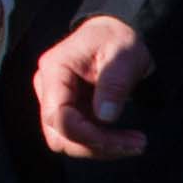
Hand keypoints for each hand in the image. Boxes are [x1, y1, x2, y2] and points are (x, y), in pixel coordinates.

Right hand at [34, 14, 153, 158]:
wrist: (114, 34)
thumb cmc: (117, 39)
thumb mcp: (122, 54)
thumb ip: (113, 84)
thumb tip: (105, 117)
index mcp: (55, 70)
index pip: (57, 116)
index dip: (87, 135)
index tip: (124, 140)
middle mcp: (47, 87)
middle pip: (58, 135)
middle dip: (95, 146)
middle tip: (134, 144)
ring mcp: (55, 101)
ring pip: (66, 142)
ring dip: (99, 149)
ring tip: (133, 143)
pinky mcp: (68, 110)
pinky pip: (77, 138)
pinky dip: (100, 144)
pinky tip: (123, 138)